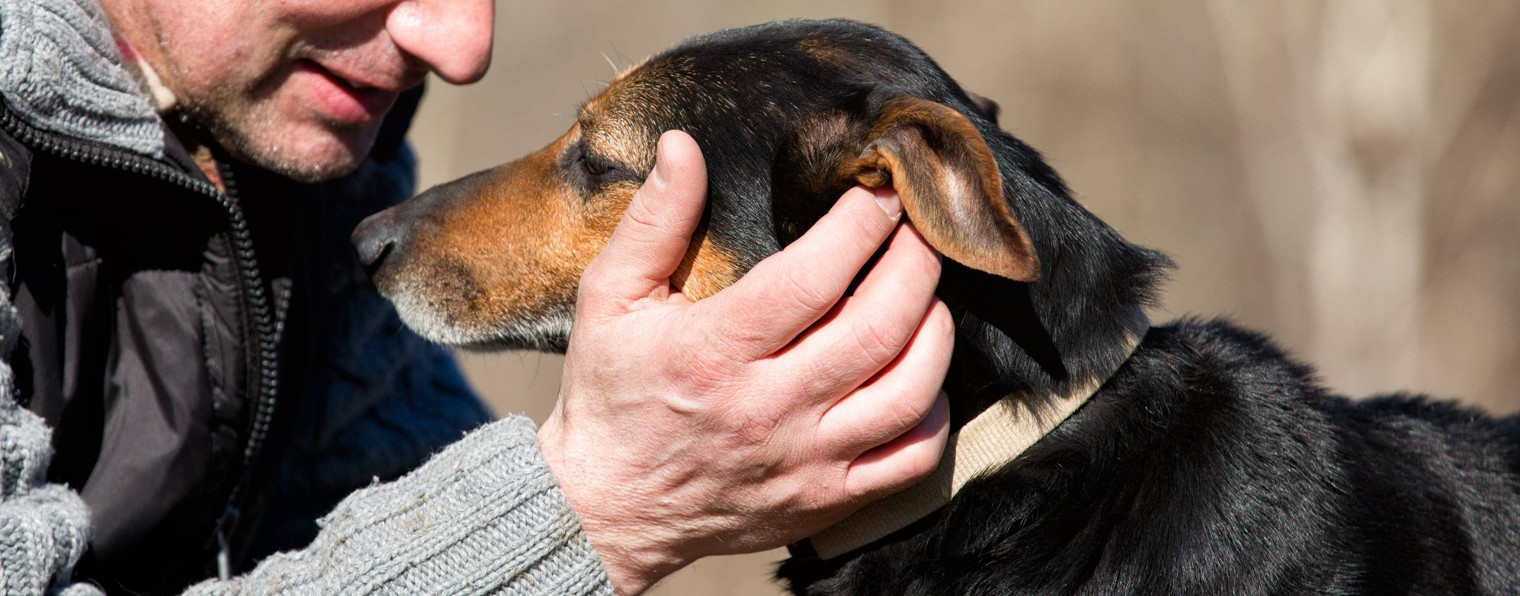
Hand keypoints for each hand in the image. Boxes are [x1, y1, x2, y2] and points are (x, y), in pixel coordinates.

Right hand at [537, 130, 953, 593]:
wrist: (604, 510)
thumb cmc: (610, 393)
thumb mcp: (608, 297)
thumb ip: (653, 220)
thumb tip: (684, 145)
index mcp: (716, 351)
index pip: (813, 277)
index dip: (861, 225)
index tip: (879, 190)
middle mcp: (769, 408)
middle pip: (877, 327)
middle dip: (914, 264)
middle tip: (921, 228)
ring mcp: (805, 459)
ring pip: (908, 391)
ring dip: (935, 331)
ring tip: (928, 293)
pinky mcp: (825, 499)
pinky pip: (910, 459)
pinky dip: (935, 413)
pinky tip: (923, 374)